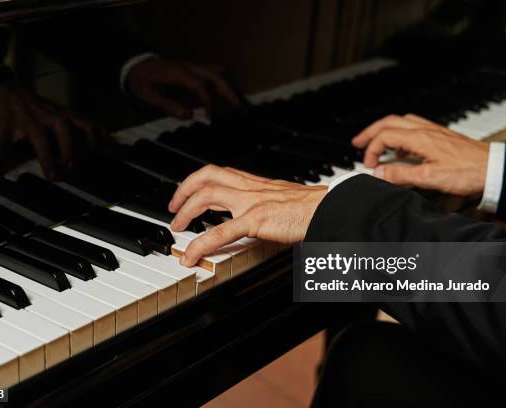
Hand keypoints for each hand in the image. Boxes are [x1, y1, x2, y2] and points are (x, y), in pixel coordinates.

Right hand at [0, 82, 99, 183]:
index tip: (99, 154)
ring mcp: (24, 119)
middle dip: (71, 147)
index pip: (84, 123)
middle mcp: (45, 115)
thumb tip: (92, 148)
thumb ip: (71, 126)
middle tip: (72, 167)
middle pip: (64, 126)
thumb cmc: (32, 107)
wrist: (0, 87)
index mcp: (59, 114)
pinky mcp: (3, 126)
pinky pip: (0, 145)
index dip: (95, 138)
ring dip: (47, 156)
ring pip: (38, 136)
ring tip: (51, 176)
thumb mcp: (55, 112)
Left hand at [125, 57, 241, 118]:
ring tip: (240, 103)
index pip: (200, 86)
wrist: (138, 65)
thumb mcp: (147, 94)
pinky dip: (226, 83)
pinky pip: (215, 72)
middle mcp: (189, 67)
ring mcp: (193, 66)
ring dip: (231, 86)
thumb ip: (166, 105)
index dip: (208, 102)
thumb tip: (187, 115)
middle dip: (229, 92)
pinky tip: (231, 96)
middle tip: (239, 109)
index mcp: (178, 73)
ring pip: (218, 71)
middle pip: (216, 75)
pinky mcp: (195, 69)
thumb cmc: (142, 81)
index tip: (210, 118)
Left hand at [168, 165, 326, 266]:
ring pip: (207, 195)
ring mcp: (252, 201)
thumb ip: (270, 207)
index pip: (221, 173)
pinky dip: (199, 244)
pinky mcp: (256, 219)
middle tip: (174, 208)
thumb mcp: (286, 202)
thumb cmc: (315, 209)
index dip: (199, 180)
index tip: (189, 192)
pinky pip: (220, 231)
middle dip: (184, 190)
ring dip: (186, 210)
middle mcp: (251, 187)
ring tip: (177, 227)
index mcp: (258, 184)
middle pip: (207, 177)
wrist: (331, 208)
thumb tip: (260, 220)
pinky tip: (190, 256)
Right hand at [352, 114, 488, 195]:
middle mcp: (424, 130)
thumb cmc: (467, 172)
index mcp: (419, 138)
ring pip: (401, 121)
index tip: (368, 165)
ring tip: (376, 142)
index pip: (384, 136)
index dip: (371, 150)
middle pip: (389, 122)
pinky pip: (414, 127)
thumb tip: (378, 171)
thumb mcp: (429, 178)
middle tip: (357, 142)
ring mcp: (433, 131)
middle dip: (370, 132)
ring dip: (384, 129)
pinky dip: (400, 133)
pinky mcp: (441, 136)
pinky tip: (402, 147)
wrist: (493, 168)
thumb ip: (401, 174)